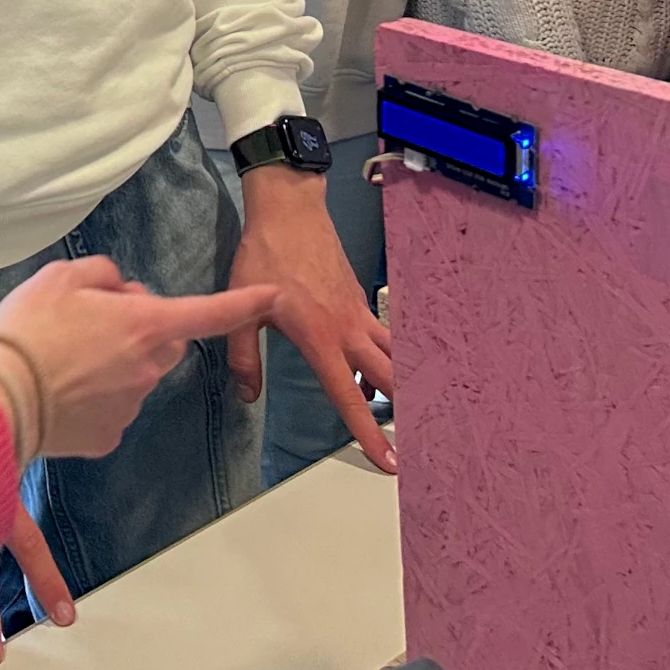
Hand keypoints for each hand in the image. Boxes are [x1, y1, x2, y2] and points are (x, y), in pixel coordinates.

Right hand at [0, 256, 282, 457]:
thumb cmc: (29, 330)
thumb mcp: (60, 277)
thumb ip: (102, 274)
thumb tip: (121, 290)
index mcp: (144, 323)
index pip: (209, 311)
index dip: (246, 302)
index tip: (274, 296)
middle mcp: (148, 367)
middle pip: (166, 343)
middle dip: (145, 331)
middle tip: (96, 323)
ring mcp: (130, 406)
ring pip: (136, 376)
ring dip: (115, 366)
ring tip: (64, 359)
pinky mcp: (109, 436)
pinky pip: (112, 409)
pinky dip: (94, 400)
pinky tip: (61, 391)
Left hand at [228, 165, 395, 471]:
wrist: (289, 210)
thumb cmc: (264, 256)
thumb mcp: (243, 308)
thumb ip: (244, 357)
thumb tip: (248, 397)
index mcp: (319, 338)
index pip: (349, 396)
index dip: (368, 432)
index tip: (389, 460)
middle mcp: (348, 329)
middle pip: (389, 379)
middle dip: (408, 412)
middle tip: (425, 444)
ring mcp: (358, 312)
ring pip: (395, 356)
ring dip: (407, 384)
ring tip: (418, 415)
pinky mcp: (359, 299)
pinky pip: (384, 335)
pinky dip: (390, 358)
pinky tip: (379, 373)